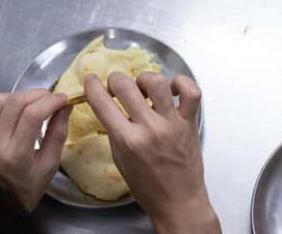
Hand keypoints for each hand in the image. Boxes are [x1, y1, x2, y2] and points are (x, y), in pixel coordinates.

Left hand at [0, 90, 71, 211]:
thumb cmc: (27, 188)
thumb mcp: (49, 165)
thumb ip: (58, 133)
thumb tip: (65, 105)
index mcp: (15, 155)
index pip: (32, 115)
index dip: (50, 101)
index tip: (64, 98)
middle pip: (16, 102)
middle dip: (38, 94)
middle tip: (52, 98)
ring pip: (1, 99)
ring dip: (22, 95)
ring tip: (36, 103)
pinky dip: (9, 103)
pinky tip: (20, 110)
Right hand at [84, 72, 219, 233]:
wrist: (179, 202)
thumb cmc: (146, 186)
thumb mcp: (120, 160)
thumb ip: (114, 131)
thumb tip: (108, 105)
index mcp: (127, 141)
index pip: (102, 102)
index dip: (91, 86)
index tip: (91, 80)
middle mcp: (149, 128)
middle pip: (125, 85)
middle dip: (115, 80)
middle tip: (116, 87)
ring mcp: (172, 124)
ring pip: (156, 82)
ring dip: (144, 80)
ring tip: (143, 89)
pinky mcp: (190, 123)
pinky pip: (191, 92)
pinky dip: (181, 83)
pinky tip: (171, 89)